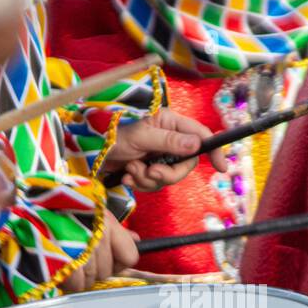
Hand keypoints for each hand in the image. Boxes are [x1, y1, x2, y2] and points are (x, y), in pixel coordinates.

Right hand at [62, 210, 139, 291]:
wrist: (24, 208)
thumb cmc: (58, 208)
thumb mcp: (90, 210)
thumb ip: (114, 229)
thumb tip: (137, 241)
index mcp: (106, 222)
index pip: (130, 256)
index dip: (118, 261)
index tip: (107, 259)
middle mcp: (98, 236)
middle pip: (107, 271)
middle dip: (94, 270)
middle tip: (77, 258)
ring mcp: (82, 251)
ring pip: (92, 280)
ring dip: (79, 277)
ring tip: (66, 261)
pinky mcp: (66, 264)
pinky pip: (77, 285)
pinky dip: (68, 282)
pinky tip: (59, 268)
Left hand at [103, 108, 228, 191]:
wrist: (87, 153)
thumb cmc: (111, 136)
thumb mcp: (142, 137)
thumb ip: (170, 142)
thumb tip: (197, 146)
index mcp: (169, 123)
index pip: (200, 136)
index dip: (213, 150)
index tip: (221, 167)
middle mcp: (167, 139)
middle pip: (185, 163)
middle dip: (167, 173)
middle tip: (150, 172)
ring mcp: (157, 155)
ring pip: (168, 176)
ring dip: (148, 178)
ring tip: (131, 170)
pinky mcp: (146, 169)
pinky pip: (154, 183)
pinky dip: (140, 182)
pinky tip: (125, 176)